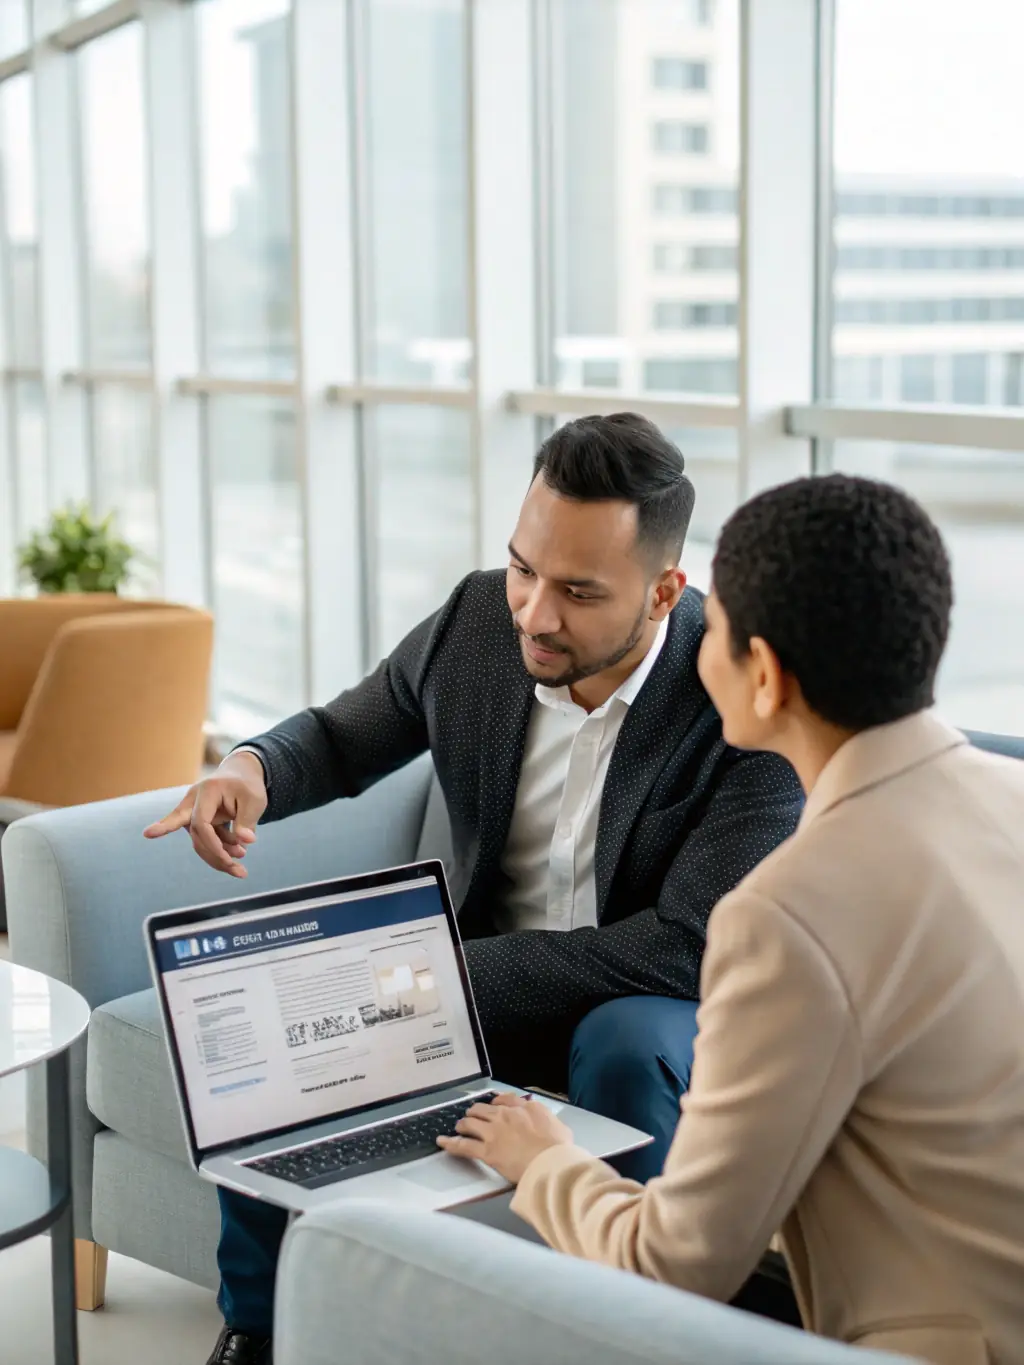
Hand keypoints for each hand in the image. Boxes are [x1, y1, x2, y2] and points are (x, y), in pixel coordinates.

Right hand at [143, 752, 267, 877]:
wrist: (239, 774)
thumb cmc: (247, 785)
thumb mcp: (255, 799)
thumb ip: (249, 820)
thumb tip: (247, 841)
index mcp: (207, 792)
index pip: (200, 822)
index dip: (211, 843)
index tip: (228, 860)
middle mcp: (194, 802)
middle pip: (196, 834)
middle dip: (213, 855)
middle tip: (239, 871)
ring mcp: (193, 813)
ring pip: (200, 842)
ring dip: (219, 857)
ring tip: (242, 869)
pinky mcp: (198, 823)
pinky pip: (206, 841)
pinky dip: (221, 852)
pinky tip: (238, 856)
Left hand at [437, 1093, 574, 1183]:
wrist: (551, 1163)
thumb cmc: (559, 1149)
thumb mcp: (559, 1126)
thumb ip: (548, 1121)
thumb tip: (547, 1123)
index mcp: (525, 1108)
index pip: (504, 1099)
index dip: (495, 1104)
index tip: (493, 1107)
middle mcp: (506, 1116)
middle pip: (482, 1109)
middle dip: (475, 1113)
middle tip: (472, 1118)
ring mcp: (494, 1132)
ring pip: (470, 1123)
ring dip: (463, 1124)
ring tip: (459, 1127)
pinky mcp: (486, 1151)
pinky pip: (463, 1145)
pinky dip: (450, 1143)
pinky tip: (441, 1141)